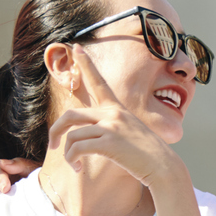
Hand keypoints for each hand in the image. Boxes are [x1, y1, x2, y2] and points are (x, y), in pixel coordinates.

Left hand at [44, 48, 185, 190]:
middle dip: (55, 130)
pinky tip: (78, 169)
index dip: (86, 64)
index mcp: (117, 109)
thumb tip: (89, 135)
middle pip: (71, 115)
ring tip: (75, 165)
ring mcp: (111, 127)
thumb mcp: (129, 133)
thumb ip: (111, 128)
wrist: (163, 166)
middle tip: (52, 145)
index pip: (99, 82)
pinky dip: (73, 160)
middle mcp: (113, 114)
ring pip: (72, 135)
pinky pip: (77, 149)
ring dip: (67, 153)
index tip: (76, 47)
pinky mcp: (109, 142)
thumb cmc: (145, 155)